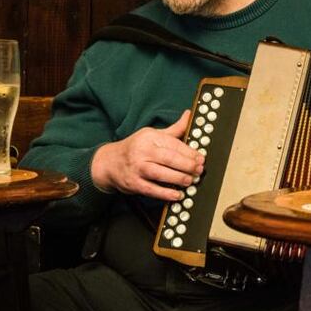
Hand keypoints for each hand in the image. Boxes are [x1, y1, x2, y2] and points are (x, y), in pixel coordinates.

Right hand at [90, 110, 204, 200]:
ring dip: (179, 179)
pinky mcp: (133, 183)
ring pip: (161, 174)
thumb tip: (189, 115)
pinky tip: (177, 195)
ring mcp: (137, 168)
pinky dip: (166, 193)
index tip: (201, 159)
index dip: (190, 152)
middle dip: (187, 165)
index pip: (174, 144)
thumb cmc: (135, 148)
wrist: (109, 162)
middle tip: (198, 170)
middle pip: (169, 158)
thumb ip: (173, 129)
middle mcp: (142, 151)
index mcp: (149, 137)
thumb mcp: (152, 134)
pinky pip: (152, 189)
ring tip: (190, 181)